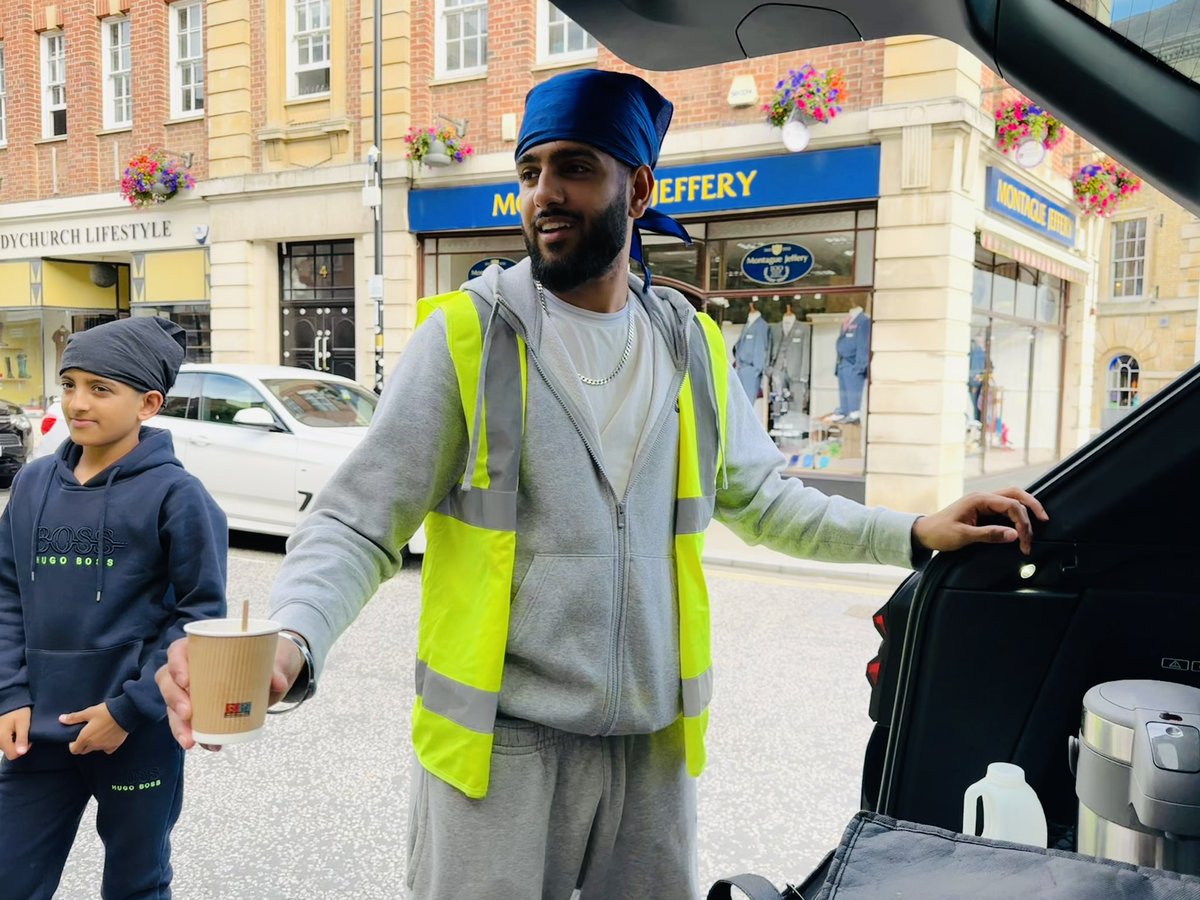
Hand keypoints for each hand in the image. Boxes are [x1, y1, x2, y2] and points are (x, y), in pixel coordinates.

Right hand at [0, 707, 30, 760]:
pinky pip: (1, 741)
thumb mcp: (23, 723)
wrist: (9, 699)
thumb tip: (21, 753)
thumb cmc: (18, 710)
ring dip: (11, 741)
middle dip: (16, 745)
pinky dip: (7, 738)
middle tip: (22, 733)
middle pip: (8, 751)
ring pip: (4, 746)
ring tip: (16, 730)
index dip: (22, 750)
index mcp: (2, 738)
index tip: (28, 739)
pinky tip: (11, 730)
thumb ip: (22, 738)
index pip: (12, 755)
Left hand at [60, 702, 127, 754]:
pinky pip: (107, 750)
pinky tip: (107, 739)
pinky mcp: (114, 745)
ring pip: (95, 749)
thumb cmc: (105, 712)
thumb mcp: (88, 712)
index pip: (74, 750)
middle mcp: (94, 745)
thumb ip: (74, 718)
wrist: (125, 713)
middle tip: (86, 735)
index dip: (72, 745)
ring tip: (98, 734)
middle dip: (82, 745)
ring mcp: (104, 746)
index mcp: (85, 738)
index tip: (75, 738)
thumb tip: (61, 719)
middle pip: (84, 751)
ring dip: (94, 745)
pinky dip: (105, 746)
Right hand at [156, 634, 305, 751]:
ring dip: (178, 725)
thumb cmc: (263, 660)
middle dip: (174, 699)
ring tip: (191, 740)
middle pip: (168, 681)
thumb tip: (278, 683)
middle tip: (188, 713)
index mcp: (202, 650)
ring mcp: (191, 693)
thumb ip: (274, 669)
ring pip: (173, 707)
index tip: (186, 680)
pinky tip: (208, 745)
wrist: (270, 677)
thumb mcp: (272, 660)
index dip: (176, 664)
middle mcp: (190, 670)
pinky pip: (189, 724)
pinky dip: (195, 736)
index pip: (178, 651)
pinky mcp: (200, 711)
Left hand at [913, 487, 1047, 555]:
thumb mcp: (963, 536)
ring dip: (1026, 509)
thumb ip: (989, 534)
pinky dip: (1017, 513)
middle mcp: (983, 497)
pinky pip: (1005, 506)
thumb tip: (1014, 535)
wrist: (923, 533)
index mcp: (979, 500)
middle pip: (1016, 494)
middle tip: (1044, 521)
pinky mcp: (983, 510)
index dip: (1022, 522)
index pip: (1011, 505)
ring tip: (1038, 522)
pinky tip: (1023, 523)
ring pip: (1012, 498)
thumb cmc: (939, 533)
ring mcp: (983, 502)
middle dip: (1031, 507)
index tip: (1024, 542)